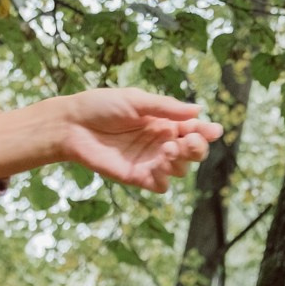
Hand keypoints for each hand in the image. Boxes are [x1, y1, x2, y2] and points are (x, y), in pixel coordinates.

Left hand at [0, 87, 223, 191]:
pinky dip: (165, 178)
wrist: (71, 125)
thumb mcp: (136, 100)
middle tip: (189, 140)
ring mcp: (149, 161)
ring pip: (180, 169)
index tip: (213, 130)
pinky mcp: (136, 177)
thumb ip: (166, 107)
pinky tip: (159, 166)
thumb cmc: (101, 106)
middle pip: (192, 153)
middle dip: (197, 148)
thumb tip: (198, 110)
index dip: (205, 131)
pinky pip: (161, 185)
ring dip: (180, 161)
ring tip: (165, 149)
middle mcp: (159, 143)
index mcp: (162, 122)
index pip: (192, 130)